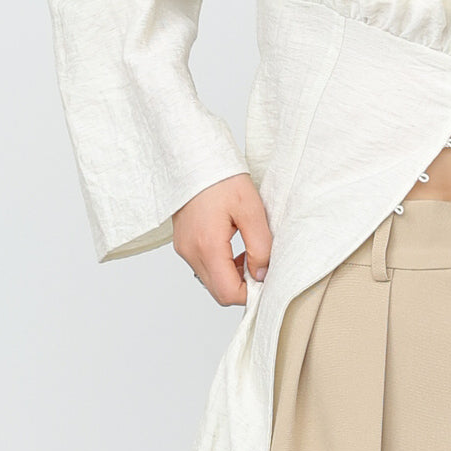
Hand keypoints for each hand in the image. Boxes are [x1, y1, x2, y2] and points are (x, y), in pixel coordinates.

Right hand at [171, 173, 271, 305]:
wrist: (193, 158)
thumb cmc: (221, 178)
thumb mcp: (251, 209)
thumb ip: (260, 245)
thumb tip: (262, 273)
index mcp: (207, 246)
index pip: (228, 293)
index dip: (251, 293)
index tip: (267, 278)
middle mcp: (190, 252)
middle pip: (218, 291)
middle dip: (243, 285)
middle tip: (261, 264)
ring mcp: (183, 248)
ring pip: (211, 280)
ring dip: (232, 275)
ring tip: (250, 252)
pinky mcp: (183, 242)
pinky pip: (204, 266)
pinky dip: (221, 265)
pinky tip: (235, 247)